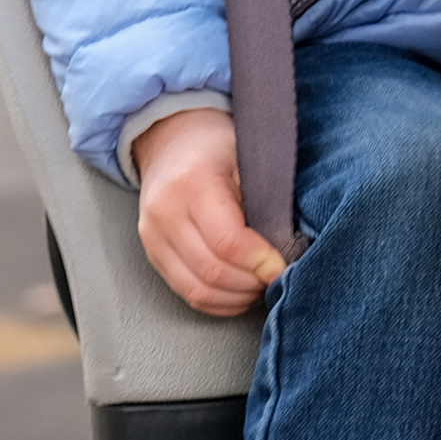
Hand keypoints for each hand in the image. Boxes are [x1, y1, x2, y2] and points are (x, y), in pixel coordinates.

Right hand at [128, 107, 286, 315]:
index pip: (226, 241)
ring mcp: (153, 235)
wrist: (171, 138)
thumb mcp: (247, 159)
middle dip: (250, 283)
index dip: (259, 262)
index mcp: (192, 181)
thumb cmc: (218, 147)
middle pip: (211, 270)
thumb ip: (266, 202)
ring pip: (197, 289)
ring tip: (259, 286)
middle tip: (276, 279)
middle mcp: (165, 211)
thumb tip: (288, 250)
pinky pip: (185, 292)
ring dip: (235, 297)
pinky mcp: (151, 253)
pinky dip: (217, 301)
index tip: (282, 267)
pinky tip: (238, 293)